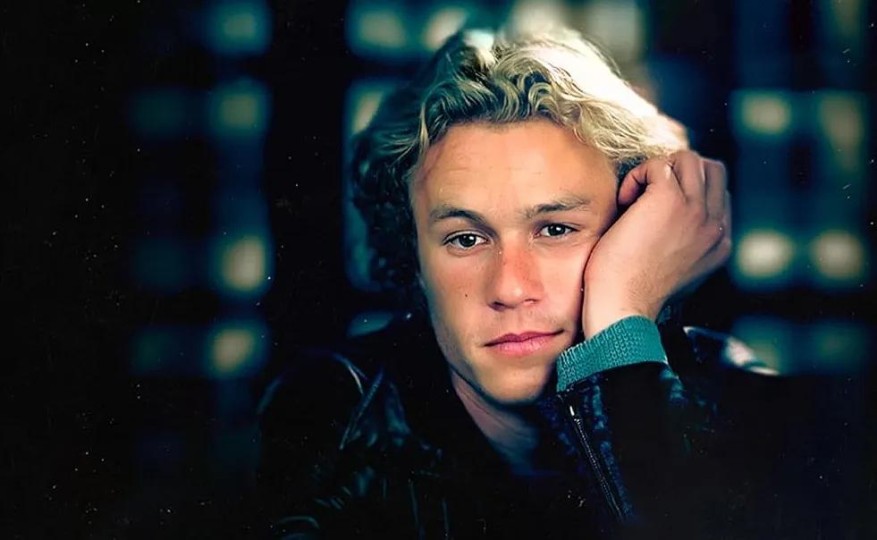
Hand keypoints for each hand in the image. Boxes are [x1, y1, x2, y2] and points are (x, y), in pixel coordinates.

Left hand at [581, 151, 731, 337]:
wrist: (621, 306)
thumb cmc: (632, 291)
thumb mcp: (673, 268)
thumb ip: (686, 242)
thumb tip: (672, 218)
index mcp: (720, 243)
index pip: (718, 193)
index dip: (685, 191)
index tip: (654, 210)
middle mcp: (715, 226)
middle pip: (711, 169)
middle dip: (677, 172)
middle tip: (647, 197)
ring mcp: (695, 211)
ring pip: (688, 159)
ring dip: (657, 171)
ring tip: (635, 201)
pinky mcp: (669, 200)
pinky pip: (657, 165)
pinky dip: (636, 177)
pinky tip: (624, 203)